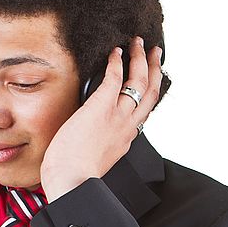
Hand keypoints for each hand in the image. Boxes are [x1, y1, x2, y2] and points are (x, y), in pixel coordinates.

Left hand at [39, 35, 163, 202]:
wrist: (72, 182)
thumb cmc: (74, 176)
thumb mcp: (95, 157)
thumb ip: (99, 143)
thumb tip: (89, 133)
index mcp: (127, 138)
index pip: (144, 110)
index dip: (149, 91)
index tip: (150, 79)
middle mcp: (128, 125)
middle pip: (151, 91)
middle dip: (155, 68)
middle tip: (155, 52)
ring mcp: (117, 116)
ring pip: (139, 81)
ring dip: (140, 59)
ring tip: (138, 43)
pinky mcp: (101, 108)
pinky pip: (114, 79)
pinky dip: (117, 62)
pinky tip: (115, 52)